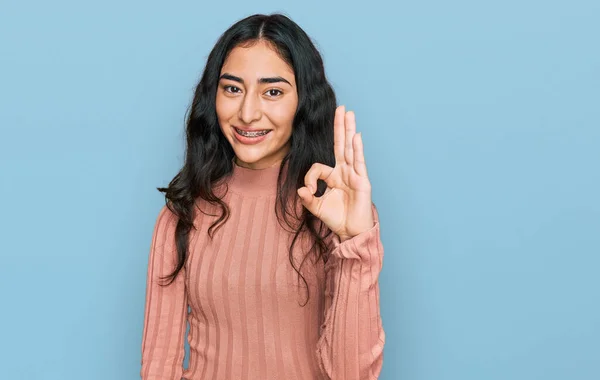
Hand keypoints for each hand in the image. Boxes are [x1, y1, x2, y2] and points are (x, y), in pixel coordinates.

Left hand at [297, 105, 373, 241]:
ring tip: (349, 113)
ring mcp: (355, 175)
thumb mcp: (316, 208)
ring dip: (349, 129)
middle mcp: (345, 172)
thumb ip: (307, 198)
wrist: (351, 232)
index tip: (309, 190)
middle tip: (341, 108)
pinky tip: (356, 135)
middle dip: (340, 126)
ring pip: (350, 148)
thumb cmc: (337, 219)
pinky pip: (359, 162)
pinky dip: (357, 148)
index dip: (311, 176)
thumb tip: (300, 189)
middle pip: (341, 145)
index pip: (319, 167)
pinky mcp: (362, 182)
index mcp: (334, 176)